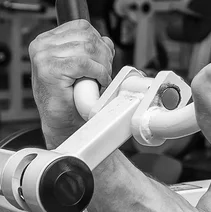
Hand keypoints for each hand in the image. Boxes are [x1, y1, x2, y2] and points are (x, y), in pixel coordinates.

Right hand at [29, 20, 114, 148]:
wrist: (64, 124)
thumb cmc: (72, 100)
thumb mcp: (82, 69)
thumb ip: (91, 52)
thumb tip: (107, 43)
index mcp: (48, 41)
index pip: (82, 27)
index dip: (99, 43)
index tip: (104, 60)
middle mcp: (43, 46)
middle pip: (88, 37)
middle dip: (104, 56)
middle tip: (104, 73)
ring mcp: (44, 57)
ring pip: (88, 49)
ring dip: (102, 66)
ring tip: (100, 80)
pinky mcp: (50, 70)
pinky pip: (85, 64)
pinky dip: (98, 73)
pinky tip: (99, 82)